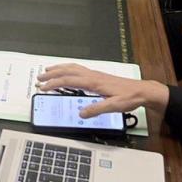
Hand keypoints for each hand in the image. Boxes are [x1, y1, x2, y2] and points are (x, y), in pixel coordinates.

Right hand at [37, 63, 169, 116]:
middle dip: (52, 74)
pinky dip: (68, 68)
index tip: (43, 87)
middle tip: (39, 78)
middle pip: (67, 71)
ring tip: (48, 71)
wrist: (141, 90)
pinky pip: (79, 69)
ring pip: (73, 68)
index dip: (54, 83)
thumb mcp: (113, 107)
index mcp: (93, 82)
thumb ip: (96, 109)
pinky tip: (67, 72)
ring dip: (59, 69)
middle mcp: (92, 75)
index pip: (69, 80)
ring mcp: (95, 74)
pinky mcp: (98, 76)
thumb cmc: (128, 98)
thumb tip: (80, 113)